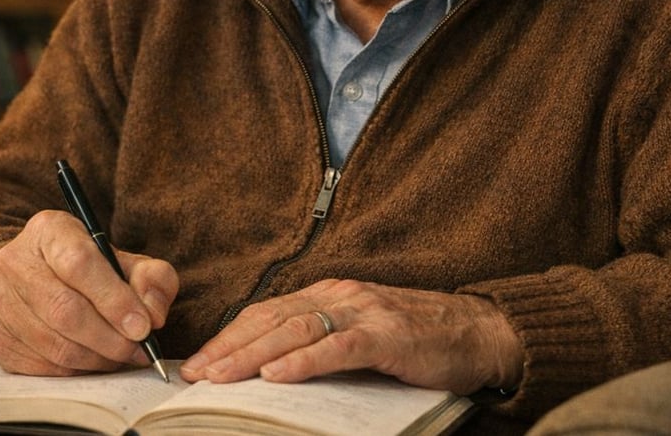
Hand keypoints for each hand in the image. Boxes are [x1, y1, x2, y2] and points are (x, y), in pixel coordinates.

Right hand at [0, 210, 178, 375]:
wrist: (43, 276)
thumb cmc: (93, 268)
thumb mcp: (128, 259)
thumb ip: (152, 278)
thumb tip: (152, 315)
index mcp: (49, 230)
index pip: (79, 263)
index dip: (113, 298)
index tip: (143, 326)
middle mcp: (15, 261)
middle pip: (64, 309)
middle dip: (109, 337)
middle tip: (138, 348)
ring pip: (53, 343)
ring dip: (96, 357)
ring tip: (123, 355)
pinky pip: (40, 366)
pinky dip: (76, 371)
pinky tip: (96, 360)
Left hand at [181, 279, 522, 395]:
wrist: (475, 330)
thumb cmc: (414, 337)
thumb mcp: (359, 332)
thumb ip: (321, 341)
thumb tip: (272, 369)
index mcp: (329, 294)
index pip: (268, 313)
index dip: (230, 335)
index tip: (198, 361)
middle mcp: (340, 295)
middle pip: (273, 319)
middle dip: (229, 346)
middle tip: (195, 373)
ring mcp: (363, 312)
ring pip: (297, 329)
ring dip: (254, 354)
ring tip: (221, 376)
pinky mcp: (387, 335)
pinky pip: (338, 347)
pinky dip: (304, 361)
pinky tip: (278, 376)